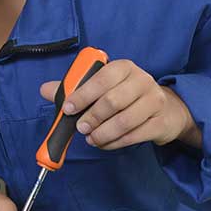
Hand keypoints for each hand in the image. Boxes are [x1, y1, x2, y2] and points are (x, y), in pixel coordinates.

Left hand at [39, 59, 201, 150]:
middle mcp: (142, 80)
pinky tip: (105, 143)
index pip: (101, 79)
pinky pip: (135, 135)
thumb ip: (73, 87)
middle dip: (92, 117)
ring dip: (103, 133)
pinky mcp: (160, 122)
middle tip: (80, 128)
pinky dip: (115, 142)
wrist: (165, 109)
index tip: (68, 109)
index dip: (82, 95)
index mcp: (123, 67)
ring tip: (91, 139)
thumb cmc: (125, 95)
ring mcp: (154, 101)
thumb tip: (45, 90)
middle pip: (113, 101)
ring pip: (124, 121)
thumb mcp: (102, 86)